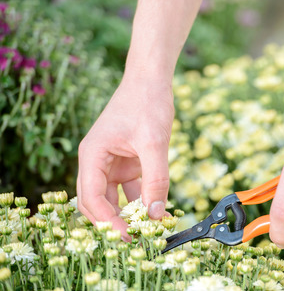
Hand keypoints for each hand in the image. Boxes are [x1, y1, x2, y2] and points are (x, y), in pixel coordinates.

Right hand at [77, 79, 173, 238]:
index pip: (91, 198)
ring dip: (127, 214)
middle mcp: (97, 162)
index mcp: (92, 156)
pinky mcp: (127, 162)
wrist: (152, 80)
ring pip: (113, 198)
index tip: (128, 237)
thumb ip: (156, 179)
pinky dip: (140, 200)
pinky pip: (130, 188)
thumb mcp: (154, 142)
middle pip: (96, 202)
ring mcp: (111, 163)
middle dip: (113, 222)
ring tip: (145, 229)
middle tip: (134, 239)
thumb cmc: (147, 103)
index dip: (107, 222)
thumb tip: (156, 214)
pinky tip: (154, 210)